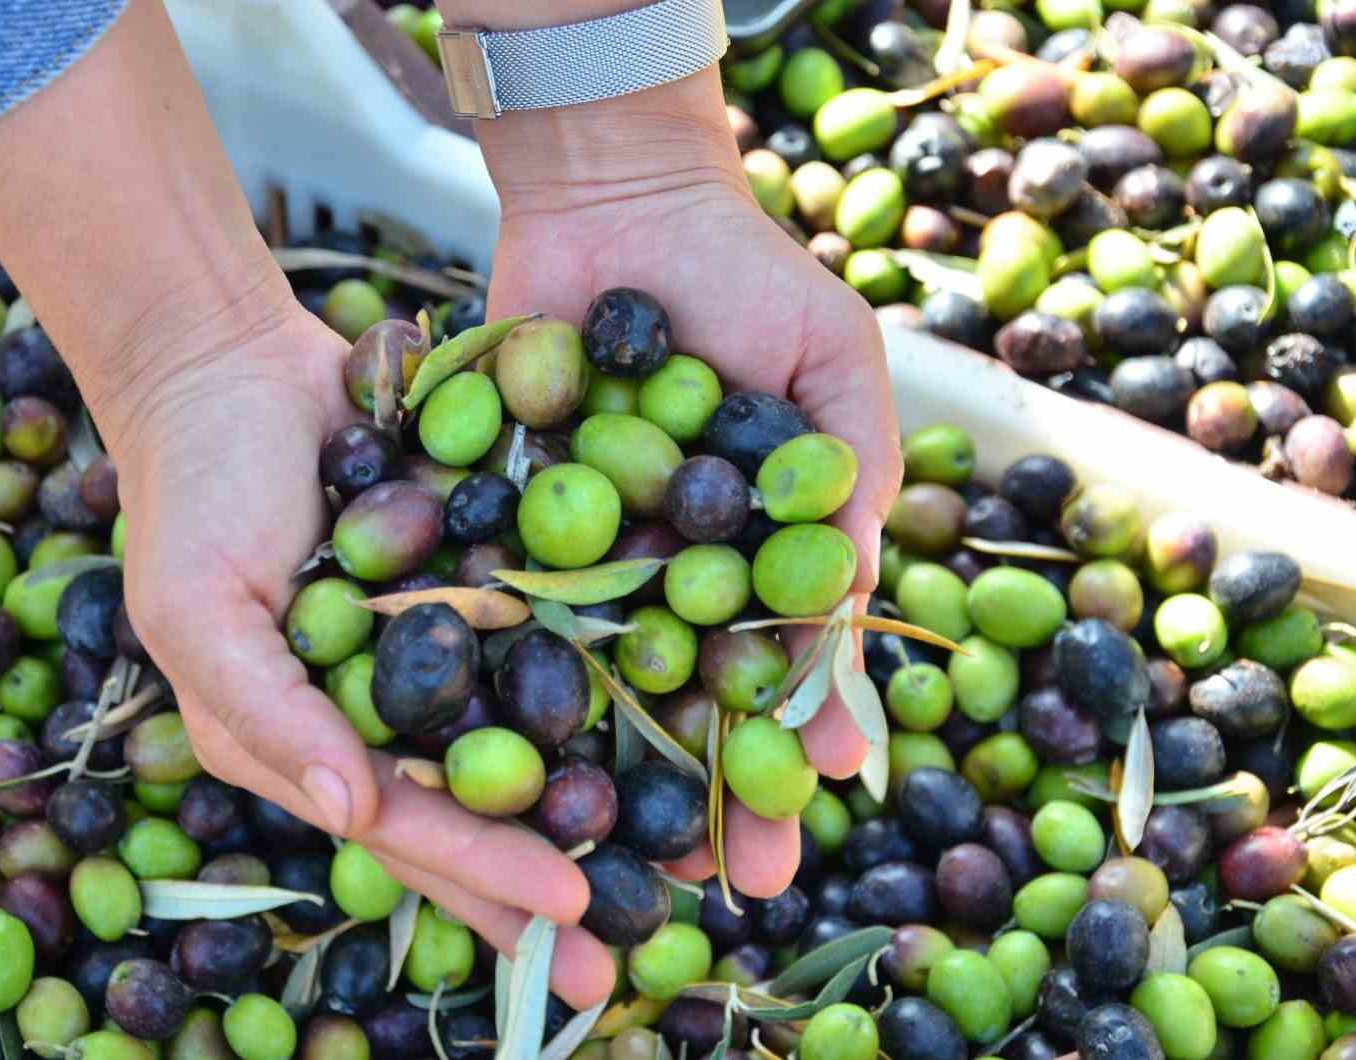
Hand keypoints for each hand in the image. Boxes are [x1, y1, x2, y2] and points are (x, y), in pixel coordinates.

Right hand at [95, 302, 614, 1007]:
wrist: (230, 364)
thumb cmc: (194, 495)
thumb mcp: (199, 610)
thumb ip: (269, 716)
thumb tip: (355, 816)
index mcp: (304, 743)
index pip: (405, 824)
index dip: (483, 873)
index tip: (569, 909)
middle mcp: (377, 715)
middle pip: (477, 809)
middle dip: (545, 879)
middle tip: (632, 949)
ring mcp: (433, 654)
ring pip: (523, 742)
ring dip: (592, 801)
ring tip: (671, 863)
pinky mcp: (476, 589)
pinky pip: (542, 644)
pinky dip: (600, 686)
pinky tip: (668, 720)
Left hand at [478, 74, 903, 897]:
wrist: (615, 201)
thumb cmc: (744, 278)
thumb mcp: (831, 367)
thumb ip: (846, 480)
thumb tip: (859, 612)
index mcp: (751, 555)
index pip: (780, 670)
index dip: (797, 740)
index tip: (812, 807)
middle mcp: (665, 573)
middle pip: (686, 703)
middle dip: (708, 793)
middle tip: (720, 885)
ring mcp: (578, 558)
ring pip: (592, 686)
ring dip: (608, 774)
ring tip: (615, 861)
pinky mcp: (496, 526)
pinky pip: (503, 610)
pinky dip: (505, 679)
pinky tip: (508, 759)